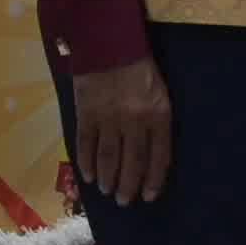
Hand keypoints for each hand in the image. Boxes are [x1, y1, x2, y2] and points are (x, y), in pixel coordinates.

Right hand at [68, 56, 173, 204]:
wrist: (108, 42)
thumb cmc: (139, 68)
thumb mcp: (159, 93)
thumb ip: (156, 121)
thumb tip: (150, 154)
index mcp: (158, 114)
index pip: (158, 156)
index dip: (153, 179)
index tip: (148, 196)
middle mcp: (135, 120)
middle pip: (132, 161)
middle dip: (128, 185)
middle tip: (125, 201)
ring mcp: (108, 117)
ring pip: (108, 157)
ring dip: (108, 178)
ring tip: (107, 191)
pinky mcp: (86, 113)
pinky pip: (86, 144)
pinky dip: (86, 162)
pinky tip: (88, 175)